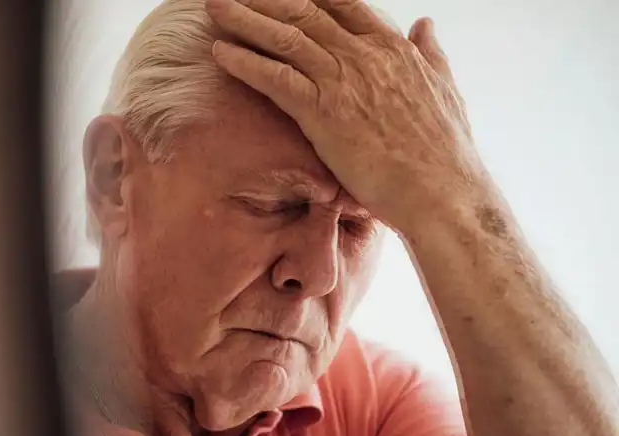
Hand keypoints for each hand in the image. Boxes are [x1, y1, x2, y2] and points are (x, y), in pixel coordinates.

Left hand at [206, 0, 489, 231]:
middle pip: (305, 12)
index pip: (342, 2)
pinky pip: (276, 78)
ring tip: (214, 7)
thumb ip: (429, 53)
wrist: (443, 192)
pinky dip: (246, 63)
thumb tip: (425, 24)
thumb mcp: (444, 88)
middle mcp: (365, 55)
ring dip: (245, 20)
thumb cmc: (445, 151)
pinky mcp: (325, 114)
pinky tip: (220, 52)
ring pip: (286, 39)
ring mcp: (344, 81)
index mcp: (392, 47)